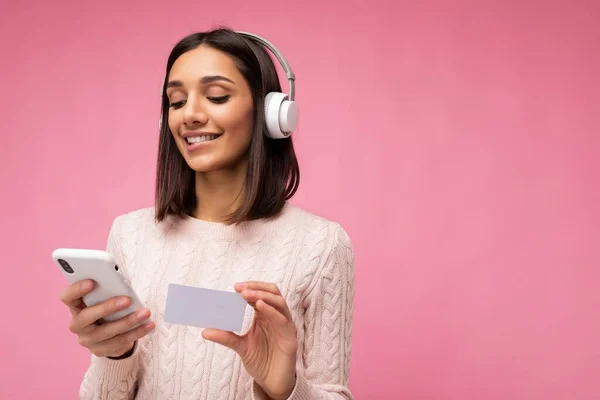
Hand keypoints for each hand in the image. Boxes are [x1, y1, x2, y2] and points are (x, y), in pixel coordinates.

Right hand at [60, 279, 154, 357]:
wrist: (110, 334)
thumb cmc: (109, 308)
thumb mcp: (106, 297)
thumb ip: (108, 290)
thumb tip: (122, 284)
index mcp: (75, 306)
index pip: (67, 296)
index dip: (76, 289)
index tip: (92, 281)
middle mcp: (77, 324)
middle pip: (86, 316)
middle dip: (108, 307)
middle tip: (127, 300)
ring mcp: (87, 339)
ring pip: (107, 331)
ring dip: (129, 321)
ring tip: (145, 313)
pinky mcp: (100, 350)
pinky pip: (119, 342)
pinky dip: (137, 332)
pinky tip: (149, 325)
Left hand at [202, 281, 296, 399]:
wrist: (272, 381)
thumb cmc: (261, 361)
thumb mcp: (240, 346)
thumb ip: (226, 337)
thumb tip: (205, 331)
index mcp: (266, 316)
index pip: (261, 294)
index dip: (250, 288)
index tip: (235, 287)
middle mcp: (277, 317)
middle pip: (272, 293)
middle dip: (256, 287)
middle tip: (240, 288)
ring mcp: (285, 325)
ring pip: (279, 302)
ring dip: (262, 295)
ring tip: (247, 295)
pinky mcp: (290, 337)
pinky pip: (282, 320)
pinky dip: (271, 311)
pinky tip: (259, 306)